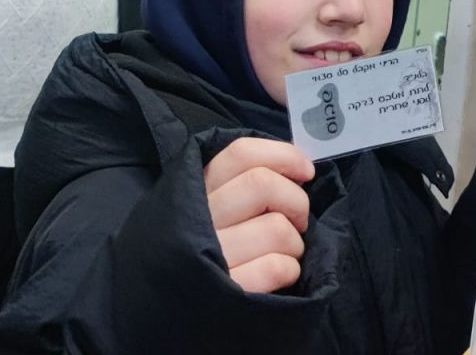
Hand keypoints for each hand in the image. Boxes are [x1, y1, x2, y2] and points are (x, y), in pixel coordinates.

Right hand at [203, 138, 314, 292]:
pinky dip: (289, 270)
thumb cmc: (206, 260)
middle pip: (262, 184)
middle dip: (295, 201)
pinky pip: (275, 267)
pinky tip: (279, 277)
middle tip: (296, 222)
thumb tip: (296, 168)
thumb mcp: (209, 215)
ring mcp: (210, 260)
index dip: (283, 156)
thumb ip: (241, 188)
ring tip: (282, 254)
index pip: (240, 155)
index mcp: (195, 195)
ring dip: (294, 244)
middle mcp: (198, 223)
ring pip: (277, 228)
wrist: (170, 320)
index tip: (305, 171)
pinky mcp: (227, 296)